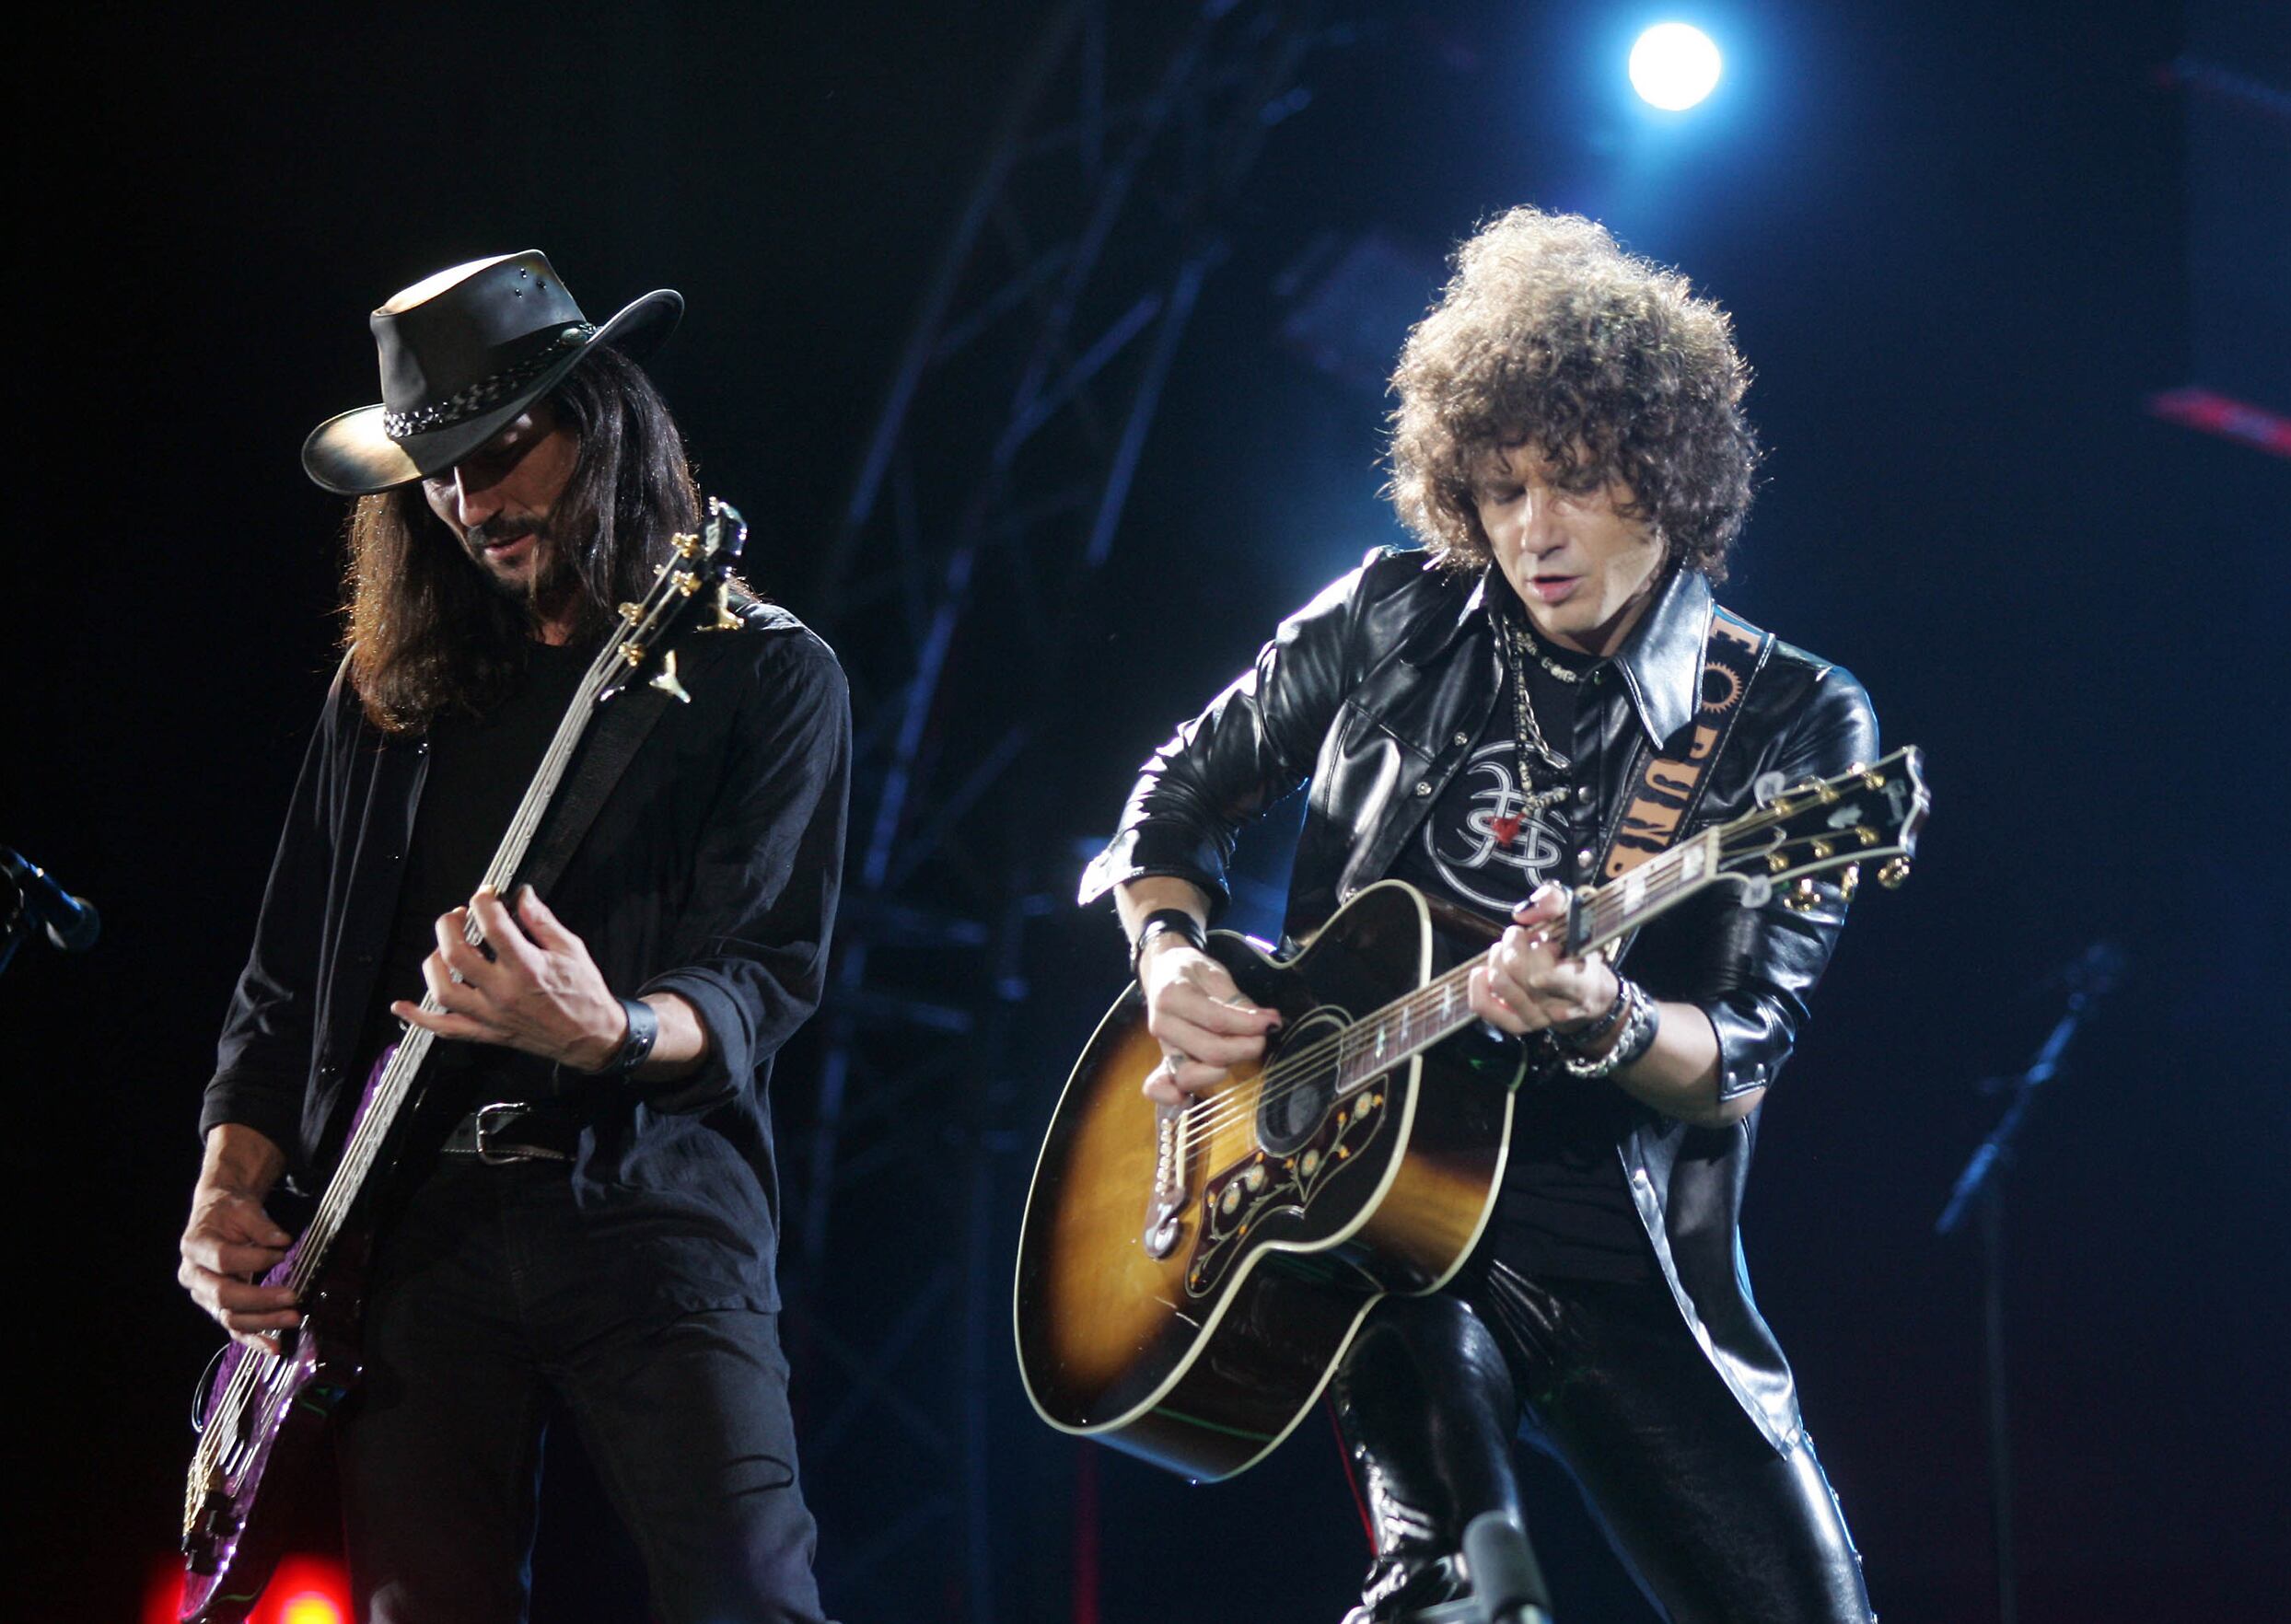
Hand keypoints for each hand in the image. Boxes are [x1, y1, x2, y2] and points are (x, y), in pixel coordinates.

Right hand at [178, 1187, 299, 1354]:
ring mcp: (205, 1295)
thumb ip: (261, 1225)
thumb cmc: (230, 1211)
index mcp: (195, 1246)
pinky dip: (254, 1339)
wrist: (218, 1216)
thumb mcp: (243, 1207)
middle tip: (293, 1297)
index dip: (254, 1258)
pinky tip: (275, 1346)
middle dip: (260, 1299)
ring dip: (263, 1322)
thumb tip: (282, 1241)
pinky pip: (235, 1329)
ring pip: (230, 1317)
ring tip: (293, 1319)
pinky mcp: (218, 1307)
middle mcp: (194, 1275)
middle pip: (224, 1295)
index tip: (283, 1252)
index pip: (223, 1259)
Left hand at [391, 886, 626, 1070]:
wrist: (591, 1037)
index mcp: (527, 968)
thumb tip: (522, 896)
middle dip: (449, 926)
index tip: (486, 894)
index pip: (493, 925)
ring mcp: (490, 1015)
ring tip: (443, 949)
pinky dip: (419, 1018)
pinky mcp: (486, 1032)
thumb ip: (542, 921)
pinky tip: (402, 1006)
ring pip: (442, 990)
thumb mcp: (571, 949)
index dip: (484, 902)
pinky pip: (445, 1029)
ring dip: (433, 964)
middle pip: (456, 955)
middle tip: (458, 915)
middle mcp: (503, 992)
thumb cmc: (584, 994)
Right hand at [1138, 939, 1281, 1105]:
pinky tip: (1183, 1098)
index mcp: (1173, 996)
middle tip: (1263, 1037)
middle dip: (1244, 1048)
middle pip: (1209, 1050)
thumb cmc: (1193, 971)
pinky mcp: (1164, 1059)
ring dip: (1221, 1070)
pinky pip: (1158, 1084)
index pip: (1216, 1020)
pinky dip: (1168, 1095)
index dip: (1248, 1025)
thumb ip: (1238, 1002)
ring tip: (1241, 1054)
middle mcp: (1163, 1023)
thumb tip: (1266, 1023)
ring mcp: (1162, 1045)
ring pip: (1190, 1072)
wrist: (1162, 968)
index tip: (1272, 1021)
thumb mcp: (1216, 974)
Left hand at [1467, 881, 1619, 1038]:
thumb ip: (1555, 902)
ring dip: (1500, 956)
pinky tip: (1484, 970)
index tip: (1545, 959)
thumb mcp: (1578, 918)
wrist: (1588, 995)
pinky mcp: (1518, 1025)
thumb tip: (1521, 913)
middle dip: (1517, 942)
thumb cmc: (1579, 951)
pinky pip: (1484, 1006)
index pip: (1570, 983)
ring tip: (1514, 952)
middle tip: (1529, 938)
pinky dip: (1478, 984)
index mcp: (1587, 982)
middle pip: (1521, 969)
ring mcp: (1538, 1018)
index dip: (1554, 976)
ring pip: (1500, 981)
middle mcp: (1562, 1005)